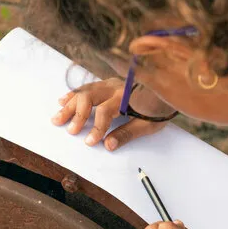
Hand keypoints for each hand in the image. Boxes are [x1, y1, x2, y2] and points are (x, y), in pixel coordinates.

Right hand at [51, 77, 171, 150]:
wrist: (169, 88)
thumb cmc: (160, 108)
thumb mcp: (148, 125)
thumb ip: (127, 133)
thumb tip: (108, 144)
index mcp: (126, 97)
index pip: (104, 112)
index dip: (96, 127)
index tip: (89, 141)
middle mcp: (115, 87)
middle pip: (89, 97)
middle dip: (77, 114)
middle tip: (70, 130)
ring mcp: (111, 83)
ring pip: (85, 91)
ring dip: (70, 104)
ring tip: (58, 117)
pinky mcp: (109, 83)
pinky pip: (88, 86)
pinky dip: (74, 93)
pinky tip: (64, 100)